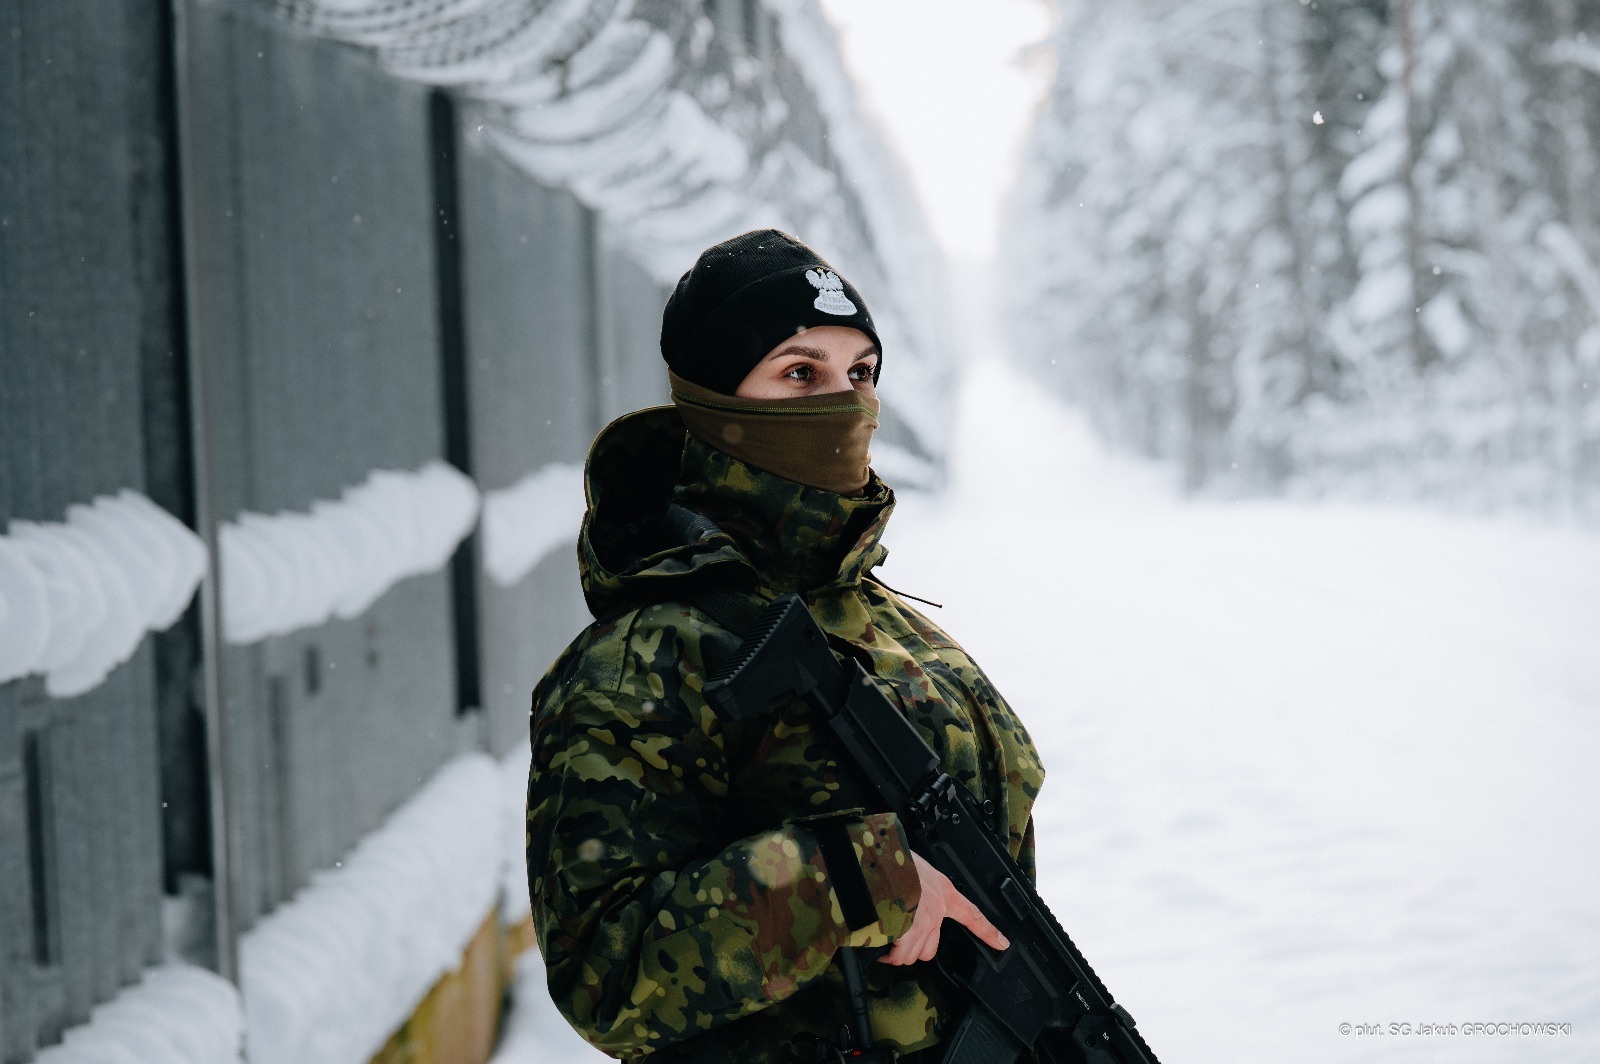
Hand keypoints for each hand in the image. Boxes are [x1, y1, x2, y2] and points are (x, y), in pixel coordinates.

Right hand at [879, 851, 1008, 965]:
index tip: (1002, 943)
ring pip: (911, 954)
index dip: (988, 931)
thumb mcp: (913, 866)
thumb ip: (916, 884)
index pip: (972, 914)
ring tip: (881, 936)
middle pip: (931, 948)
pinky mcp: (907, 932)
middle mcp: (937, 909)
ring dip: (896, 951)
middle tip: (897, 939)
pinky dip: (886, 953)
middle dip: (912, 948)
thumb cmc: (890, 859)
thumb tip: (904, 895)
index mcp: (942, 890)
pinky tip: (877, 943)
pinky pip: (898, 954)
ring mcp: (922, 922)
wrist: (876, 860)